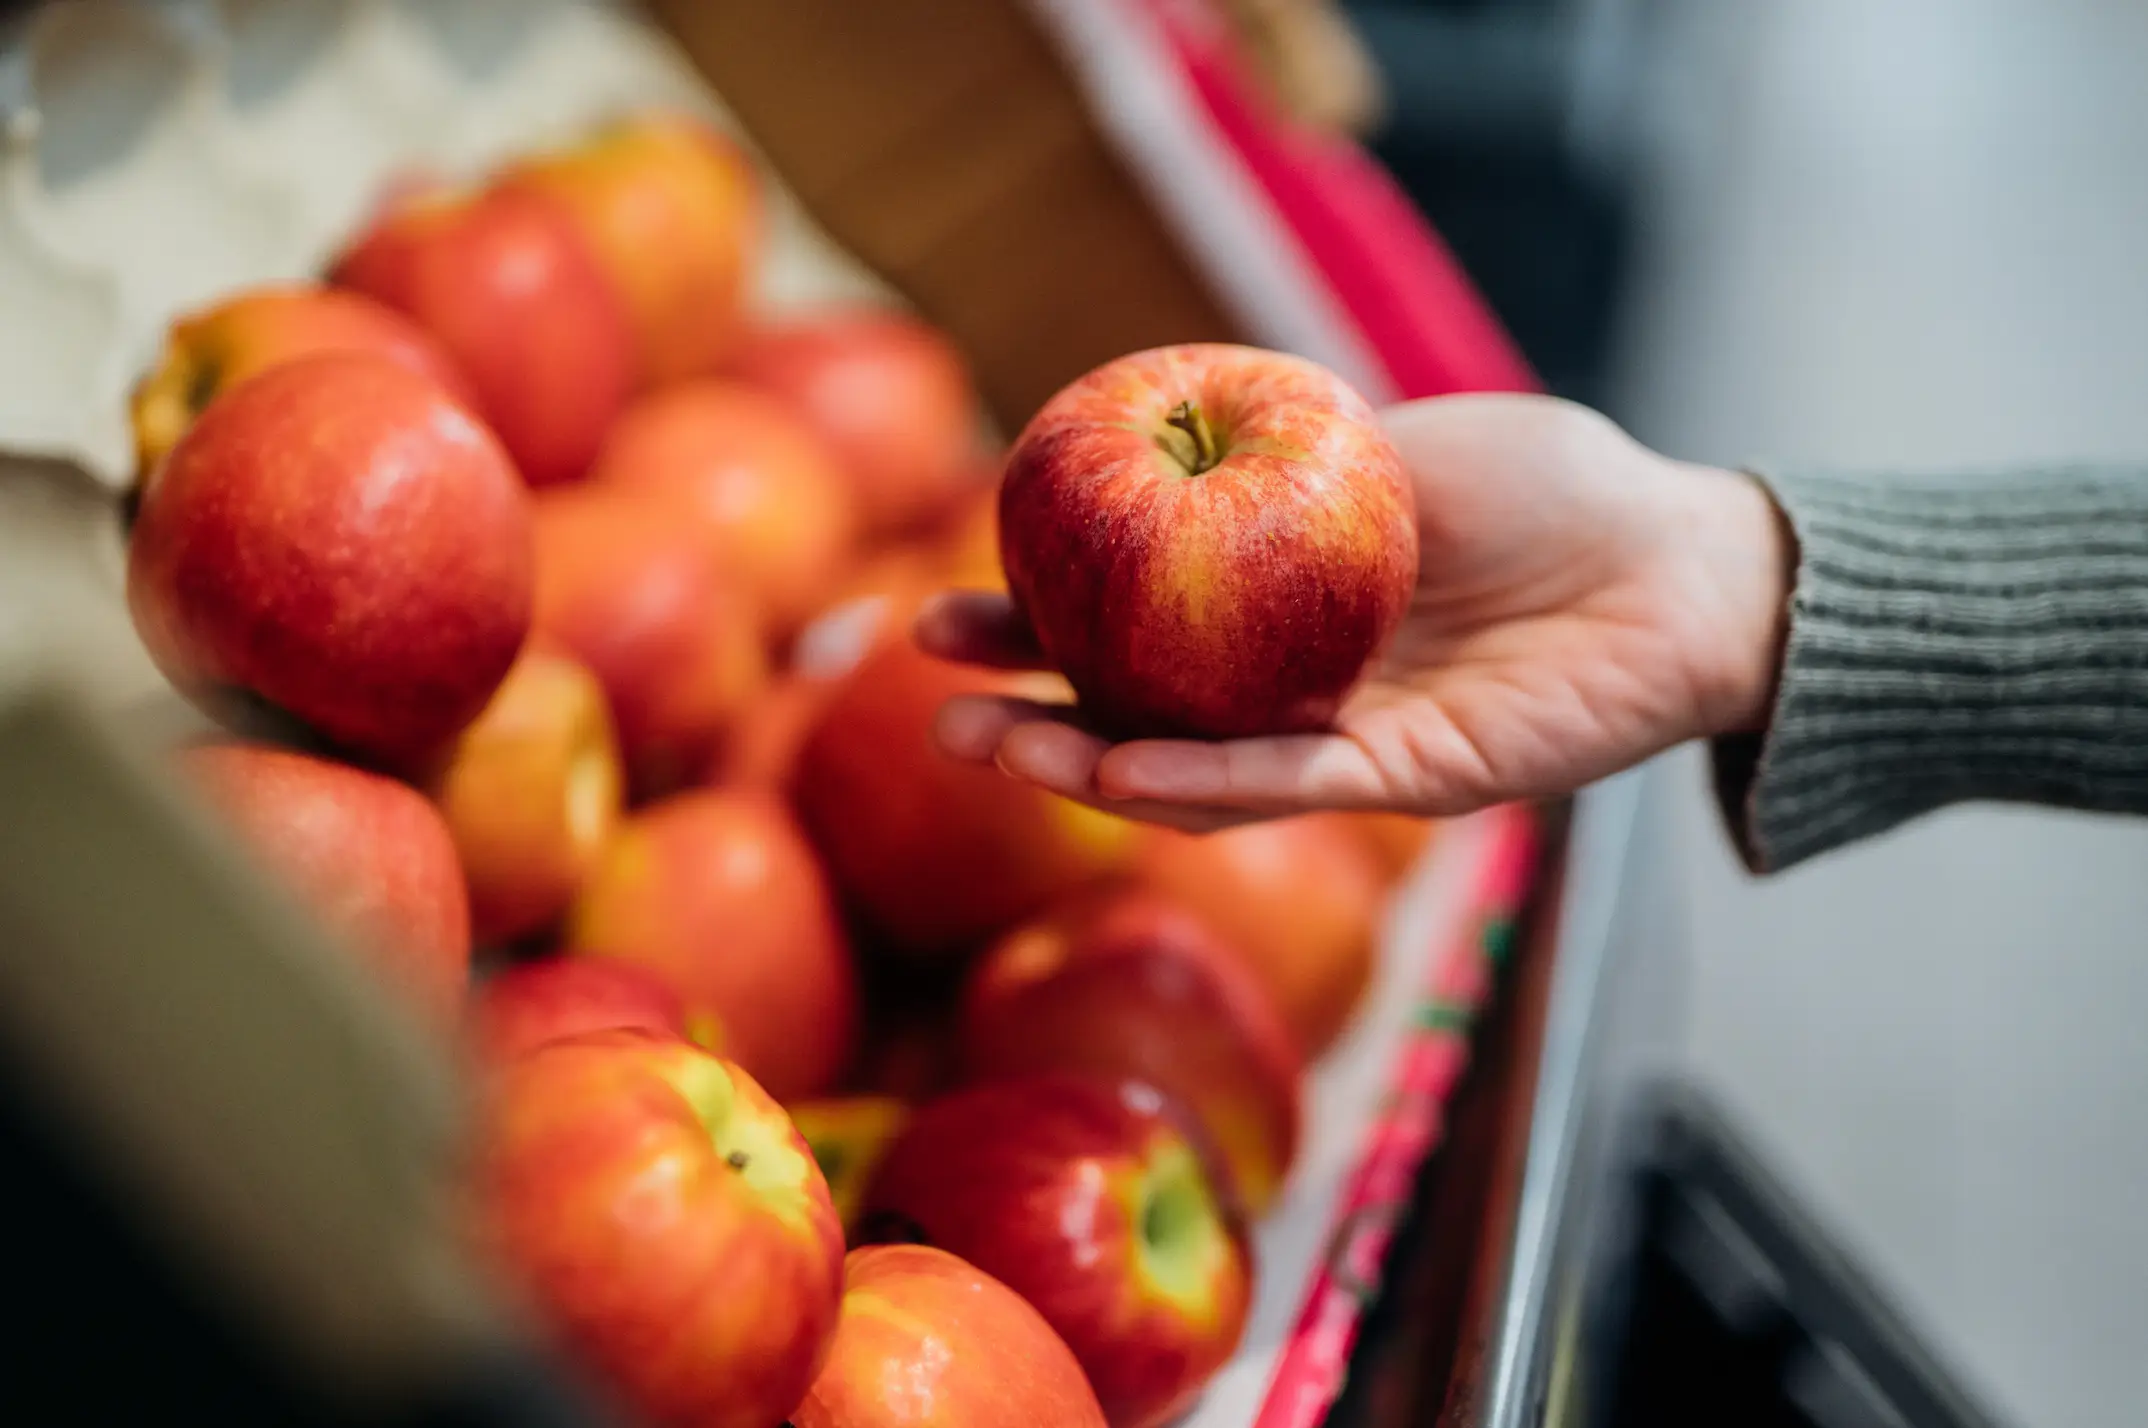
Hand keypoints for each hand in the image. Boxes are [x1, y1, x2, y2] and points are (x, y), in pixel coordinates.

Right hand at [919, 394, 1792, 830]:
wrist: (1684, 557)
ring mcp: (1350, 746)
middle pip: (1142, 721)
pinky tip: (1127, 770)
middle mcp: (1298, 694)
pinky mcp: (1419, 782)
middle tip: (940, 709)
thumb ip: (1288, 457)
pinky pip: (1297, 786)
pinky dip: (1209, 781)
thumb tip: (1164, 432)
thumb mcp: (1394, 444)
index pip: (1134, 631)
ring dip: (1091, 767)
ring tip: (996, 746)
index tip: (946, 611)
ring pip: (1198, 775)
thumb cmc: (1552, 488)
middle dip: (1033, 721)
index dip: (1038, 628)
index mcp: (1279, 616)